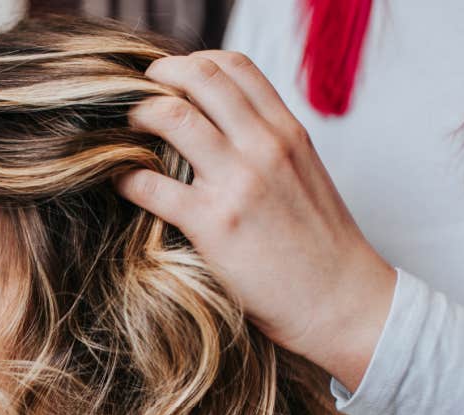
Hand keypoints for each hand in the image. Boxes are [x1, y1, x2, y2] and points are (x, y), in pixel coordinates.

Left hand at [116, 51, 397, 392]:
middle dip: (156, 79)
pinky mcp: (214, 225)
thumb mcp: (305, 176)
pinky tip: (121, 183)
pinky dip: (125, 177)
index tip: (169, 80)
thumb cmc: (321, 246)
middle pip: (199, 77)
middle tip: (134, 98)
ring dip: (136, 117)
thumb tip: (221, 130)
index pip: (233, 66)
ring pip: (171, 116)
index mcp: (288, 131)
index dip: (191, 63)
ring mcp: (239, 183)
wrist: (342, 302)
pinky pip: (151, 185)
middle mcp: (265, 146)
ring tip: (122, 135)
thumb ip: (268, 145)